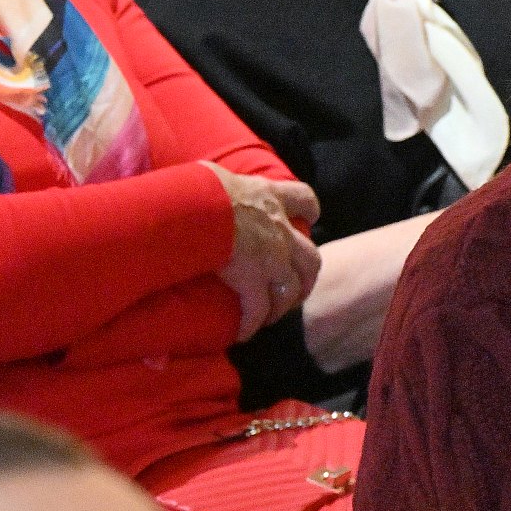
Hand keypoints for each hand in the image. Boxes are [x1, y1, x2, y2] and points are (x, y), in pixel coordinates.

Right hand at [209, 166, 322, 342]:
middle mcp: (280, 229)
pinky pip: (258, 310)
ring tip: (273, 316)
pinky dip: (253, 323)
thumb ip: (221, 185)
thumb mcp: (217, 177)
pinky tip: (244, 333)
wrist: (199, 208)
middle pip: (310, 257)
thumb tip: (202, 184)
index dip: (310, 210)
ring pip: (291, 289)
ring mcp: (272, 257)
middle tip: (297, 289)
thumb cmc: (201, 187)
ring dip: (284, 305)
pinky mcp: (253, 281)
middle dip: (307, 276)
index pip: (304, 199)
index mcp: (272, 198)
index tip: (311, 218)